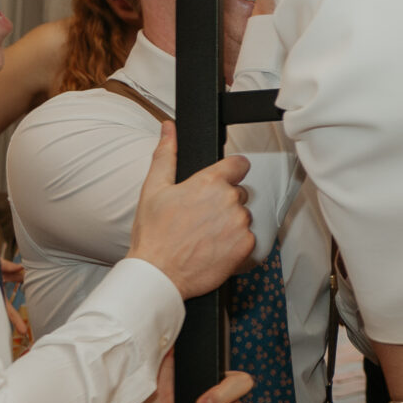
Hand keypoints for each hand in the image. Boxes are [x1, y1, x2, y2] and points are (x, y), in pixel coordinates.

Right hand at [125, 124, 254, 298]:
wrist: (158, 274)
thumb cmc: (154, 235)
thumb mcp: (153, 189)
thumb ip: (166, 154)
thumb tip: (168, 128)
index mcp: (210, 182)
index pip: (239, 164)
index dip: (230, 172)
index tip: (220, 182)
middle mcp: (229, 199)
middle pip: (238, 192)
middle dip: (223, 202)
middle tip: (199, 218)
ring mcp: (240, 223)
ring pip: (243, 215)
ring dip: (229, 223)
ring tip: (203, 235)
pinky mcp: (247, 245)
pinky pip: (248, 238)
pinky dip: (235, 243)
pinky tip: (213, 248)